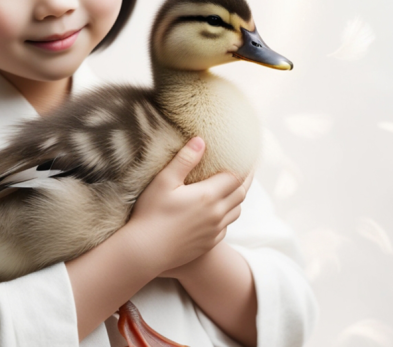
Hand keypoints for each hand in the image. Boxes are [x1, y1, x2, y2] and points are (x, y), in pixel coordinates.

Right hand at [122, 137, 247, 275]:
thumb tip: (200, 141)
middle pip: (240, 193)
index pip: (236, 177)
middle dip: (245, 180)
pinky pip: (226, 227)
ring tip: (234, 188)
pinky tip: (219, 212)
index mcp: (208, 196)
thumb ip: (184, 160)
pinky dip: (227, 216)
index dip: (244, 166)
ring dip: (237, 198)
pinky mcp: (208, 243)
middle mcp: (216, 214)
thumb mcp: (163, 181)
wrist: (145, 251)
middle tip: (247, 169)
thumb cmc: (150, 213)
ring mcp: (214, 231)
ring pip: (236, 211)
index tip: (248, 157)